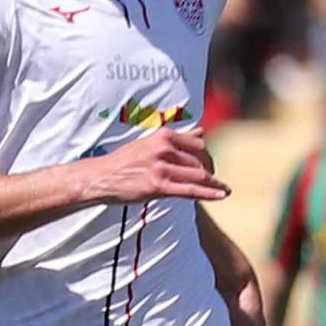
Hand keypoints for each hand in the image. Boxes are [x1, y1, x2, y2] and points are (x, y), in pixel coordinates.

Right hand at [76, 130, 228, 207]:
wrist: (101, 177)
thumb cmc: (125, 161)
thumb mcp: (150, 142)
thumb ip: (178, 138)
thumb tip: (201, 131)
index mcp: (163, 136)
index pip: (198, 145)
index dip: (207, 156)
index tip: (209, 165)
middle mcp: (164, 149)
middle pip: (200, 160)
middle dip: (210, 171)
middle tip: (215, 180)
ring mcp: (161, 168)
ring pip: (198, 175)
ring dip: (213, 183)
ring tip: (223, 189)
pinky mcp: (158, 186)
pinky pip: (190, 190)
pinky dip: (209, 193)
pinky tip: (221, 195)